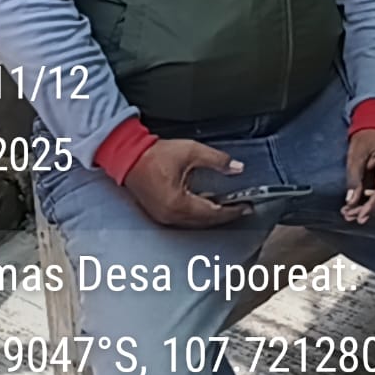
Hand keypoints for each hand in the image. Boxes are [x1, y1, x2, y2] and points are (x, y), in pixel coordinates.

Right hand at [122, 138, 251, 228]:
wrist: (127, 156)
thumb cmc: (155, 154)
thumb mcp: (191, 151)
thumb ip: (216, 160)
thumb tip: (237, 168)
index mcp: (178, 203)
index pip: (213, 212)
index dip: (232, 210)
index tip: (247, 207)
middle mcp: (170, 215)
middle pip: (205, 222)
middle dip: (226, 216)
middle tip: (243, 209)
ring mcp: (163, 217)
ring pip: (195, 223)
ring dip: (213, 217)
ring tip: (229, 208)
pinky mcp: (159, 214)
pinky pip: (185, 219)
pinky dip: (199, 215)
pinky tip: (208, 206)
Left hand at [343, 130, 374, 224]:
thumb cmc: (367, 136)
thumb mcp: (356, 156)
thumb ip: (354, 179)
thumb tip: (351, 200)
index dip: (371, 207)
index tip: (360, 216)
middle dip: (367, 210)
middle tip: (349, 216)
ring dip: (369, 208)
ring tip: (350, 213)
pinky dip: (373, 200)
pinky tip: (360, 205)